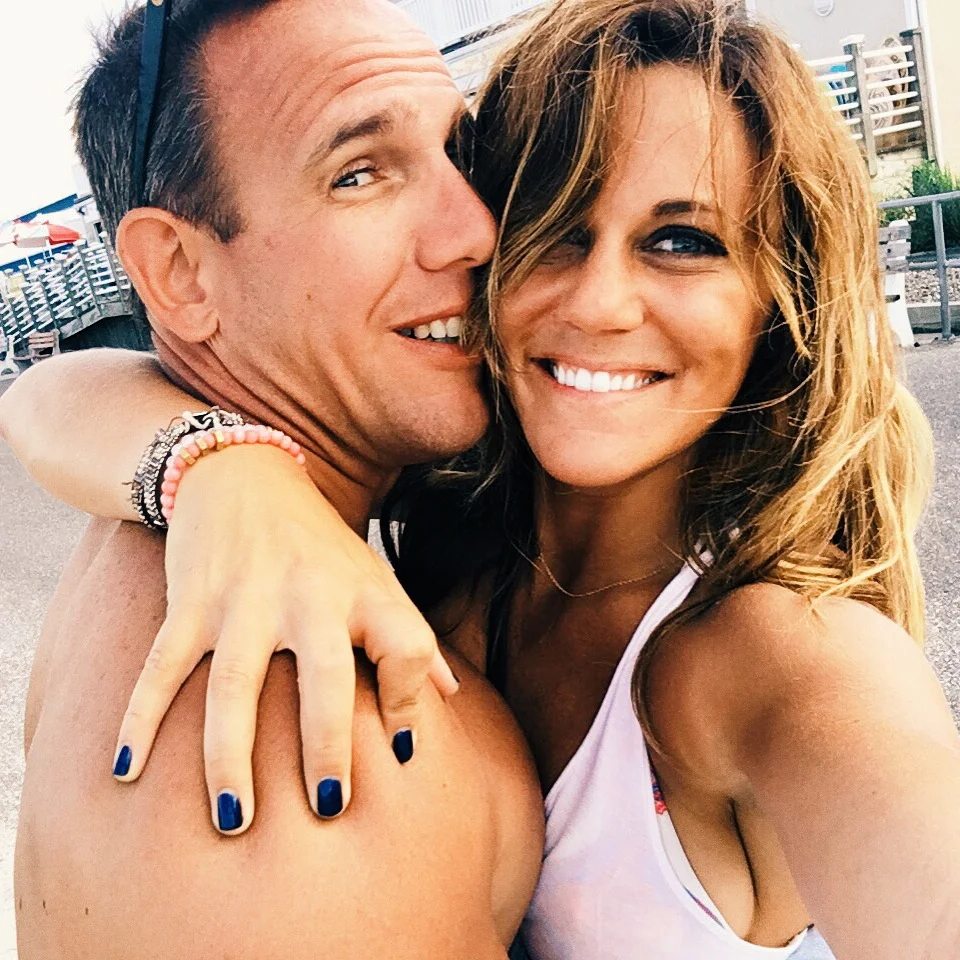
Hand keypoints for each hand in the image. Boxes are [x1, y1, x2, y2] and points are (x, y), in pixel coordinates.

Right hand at [110, 444, 458, 832]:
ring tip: (234, 820)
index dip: (410, 699)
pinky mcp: (191, 599)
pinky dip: (140, 717)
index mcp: (362, 590)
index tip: (402, 751)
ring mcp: (245, 598)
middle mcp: (309, 595)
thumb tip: (453, 697)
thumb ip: (411, 637)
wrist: (244, 471)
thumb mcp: (374, 577)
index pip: (407, 646)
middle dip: (327, 746)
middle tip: (329, 810)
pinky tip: (127, 771)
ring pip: (235, 684)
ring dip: (230, 756)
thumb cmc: (319, 542)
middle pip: (325, 676)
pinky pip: (162, 665)